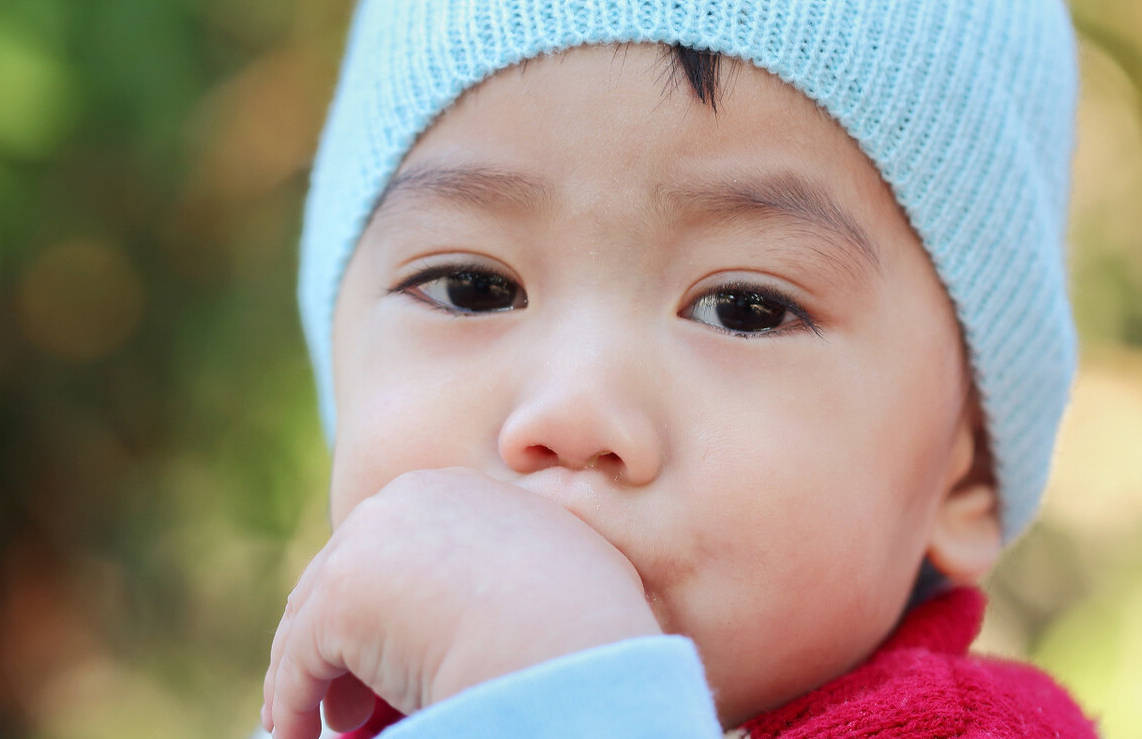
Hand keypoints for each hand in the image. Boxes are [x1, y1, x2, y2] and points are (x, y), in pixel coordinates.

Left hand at [261, 466, 661, 738]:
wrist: (567, 634)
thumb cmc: (583, 615)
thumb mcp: (556, 561)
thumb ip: (510, 565)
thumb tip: (495, 608)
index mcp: (452, 489)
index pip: (395, 545)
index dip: (388, 604)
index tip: (389, 650)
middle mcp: (404, 501)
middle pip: (346, 574)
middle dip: (340, 641)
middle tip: (345, 701)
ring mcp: (367, 545)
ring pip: (315, 620)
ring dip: (311, 678)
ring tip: (320, 724)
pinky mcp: (339, 600)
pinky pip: (301, 665)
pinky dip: (292, 705)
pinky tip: (296, 735)